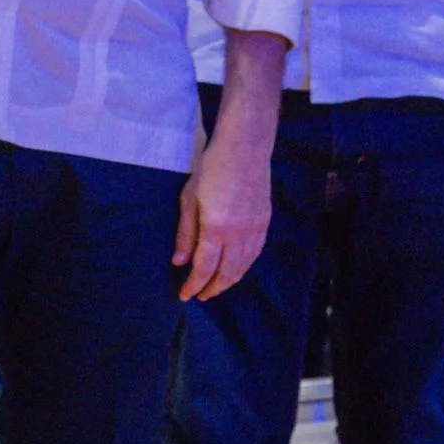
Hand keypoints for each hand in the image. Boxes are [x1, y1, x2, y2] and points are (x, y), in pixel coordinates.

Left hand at [173, 127, 269, 300]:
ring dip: (229, 281)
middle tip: (200, 296)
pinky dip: (244, 266)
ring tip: (216, 286)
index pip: (204, 268)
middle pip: (226, 274)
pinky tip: (236, 268)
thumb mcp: (189, 198)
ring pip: (243, 267)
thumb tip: (179, 262)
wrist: (245, 147)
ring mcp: (255, 229)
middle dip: (212, 289)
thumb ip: (185, 233)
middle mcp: (238, 234)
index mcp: (216, 228)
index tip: (185, 296)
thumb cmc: (212, 167)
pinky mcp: (265, 222)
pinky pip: (255, 253)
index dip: (194, 285)